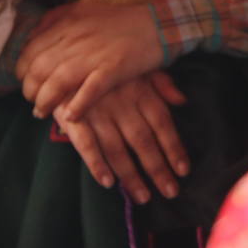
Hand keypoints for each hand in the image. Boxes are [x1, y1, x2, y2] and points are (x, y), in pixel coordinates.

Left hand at [17, 0, 161, 119]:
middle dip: (29, 89)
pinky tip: (70, 116)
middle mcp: (75, 37)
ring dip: (45, 101)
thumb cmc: (123, 8)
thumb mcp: (84, 4)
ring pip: (57, 82)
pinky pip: (89, 91)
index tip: (25, 79)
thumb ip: (59, 16)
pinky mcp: (114, 67)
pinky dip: (77, 106)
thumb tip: (36, 29)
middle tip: (32, 100)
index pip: (30, 49)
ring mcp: (94, 53)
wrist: (160, 11)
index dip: (23, 69)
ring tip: (41, 112)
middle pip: (38, 69)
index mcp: (67, 21)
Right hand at [58, 72, 188, 203]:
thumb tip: (182, 100)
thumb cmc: (106, 62)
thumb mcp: (136, 64)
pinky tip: (107, 182)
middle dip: (157, 168)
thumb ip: (160, 83)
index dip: (173, 147)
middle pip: (143, 140)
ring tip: (143, 196)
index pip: (162, 122)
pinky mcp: (74, 116)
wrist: (65, 52)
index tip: (183, 170)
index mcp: (139, 89)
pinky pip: (86, 144)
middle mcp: (121, 102)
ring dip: (130, 175)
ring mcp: (97, 110)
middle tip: (169, 192)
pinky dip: (96, 163)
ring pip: (117, 148)